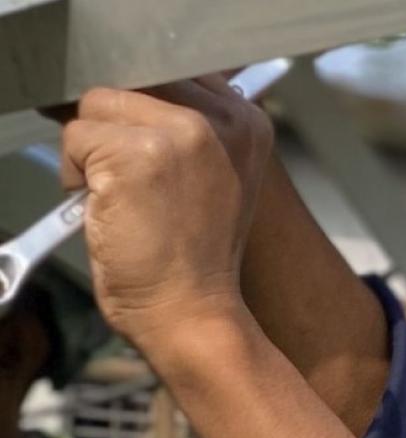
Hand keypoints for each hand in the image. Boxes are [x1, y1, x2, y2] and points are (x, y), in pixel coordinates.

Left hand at [60, 77, 273, 355]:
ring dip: (94, 154)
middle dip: (117, 130)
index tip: (150, 158)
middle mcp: (221, 118)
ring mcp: (182, 134)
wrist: (194, 314)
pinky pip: (75, 138)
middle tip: (139, 188)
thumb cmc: (195, 259)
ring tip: (126, 201)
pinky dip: (77, 178)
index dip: (144, 111)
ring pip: (98, 105)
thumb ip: (190, 130)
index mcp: (248, 120)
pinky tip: (111, 212)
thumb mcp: (216, 179)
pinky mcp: (138, 154)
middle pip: (131, 82)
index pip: (171, 73)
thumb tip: (130, 94)